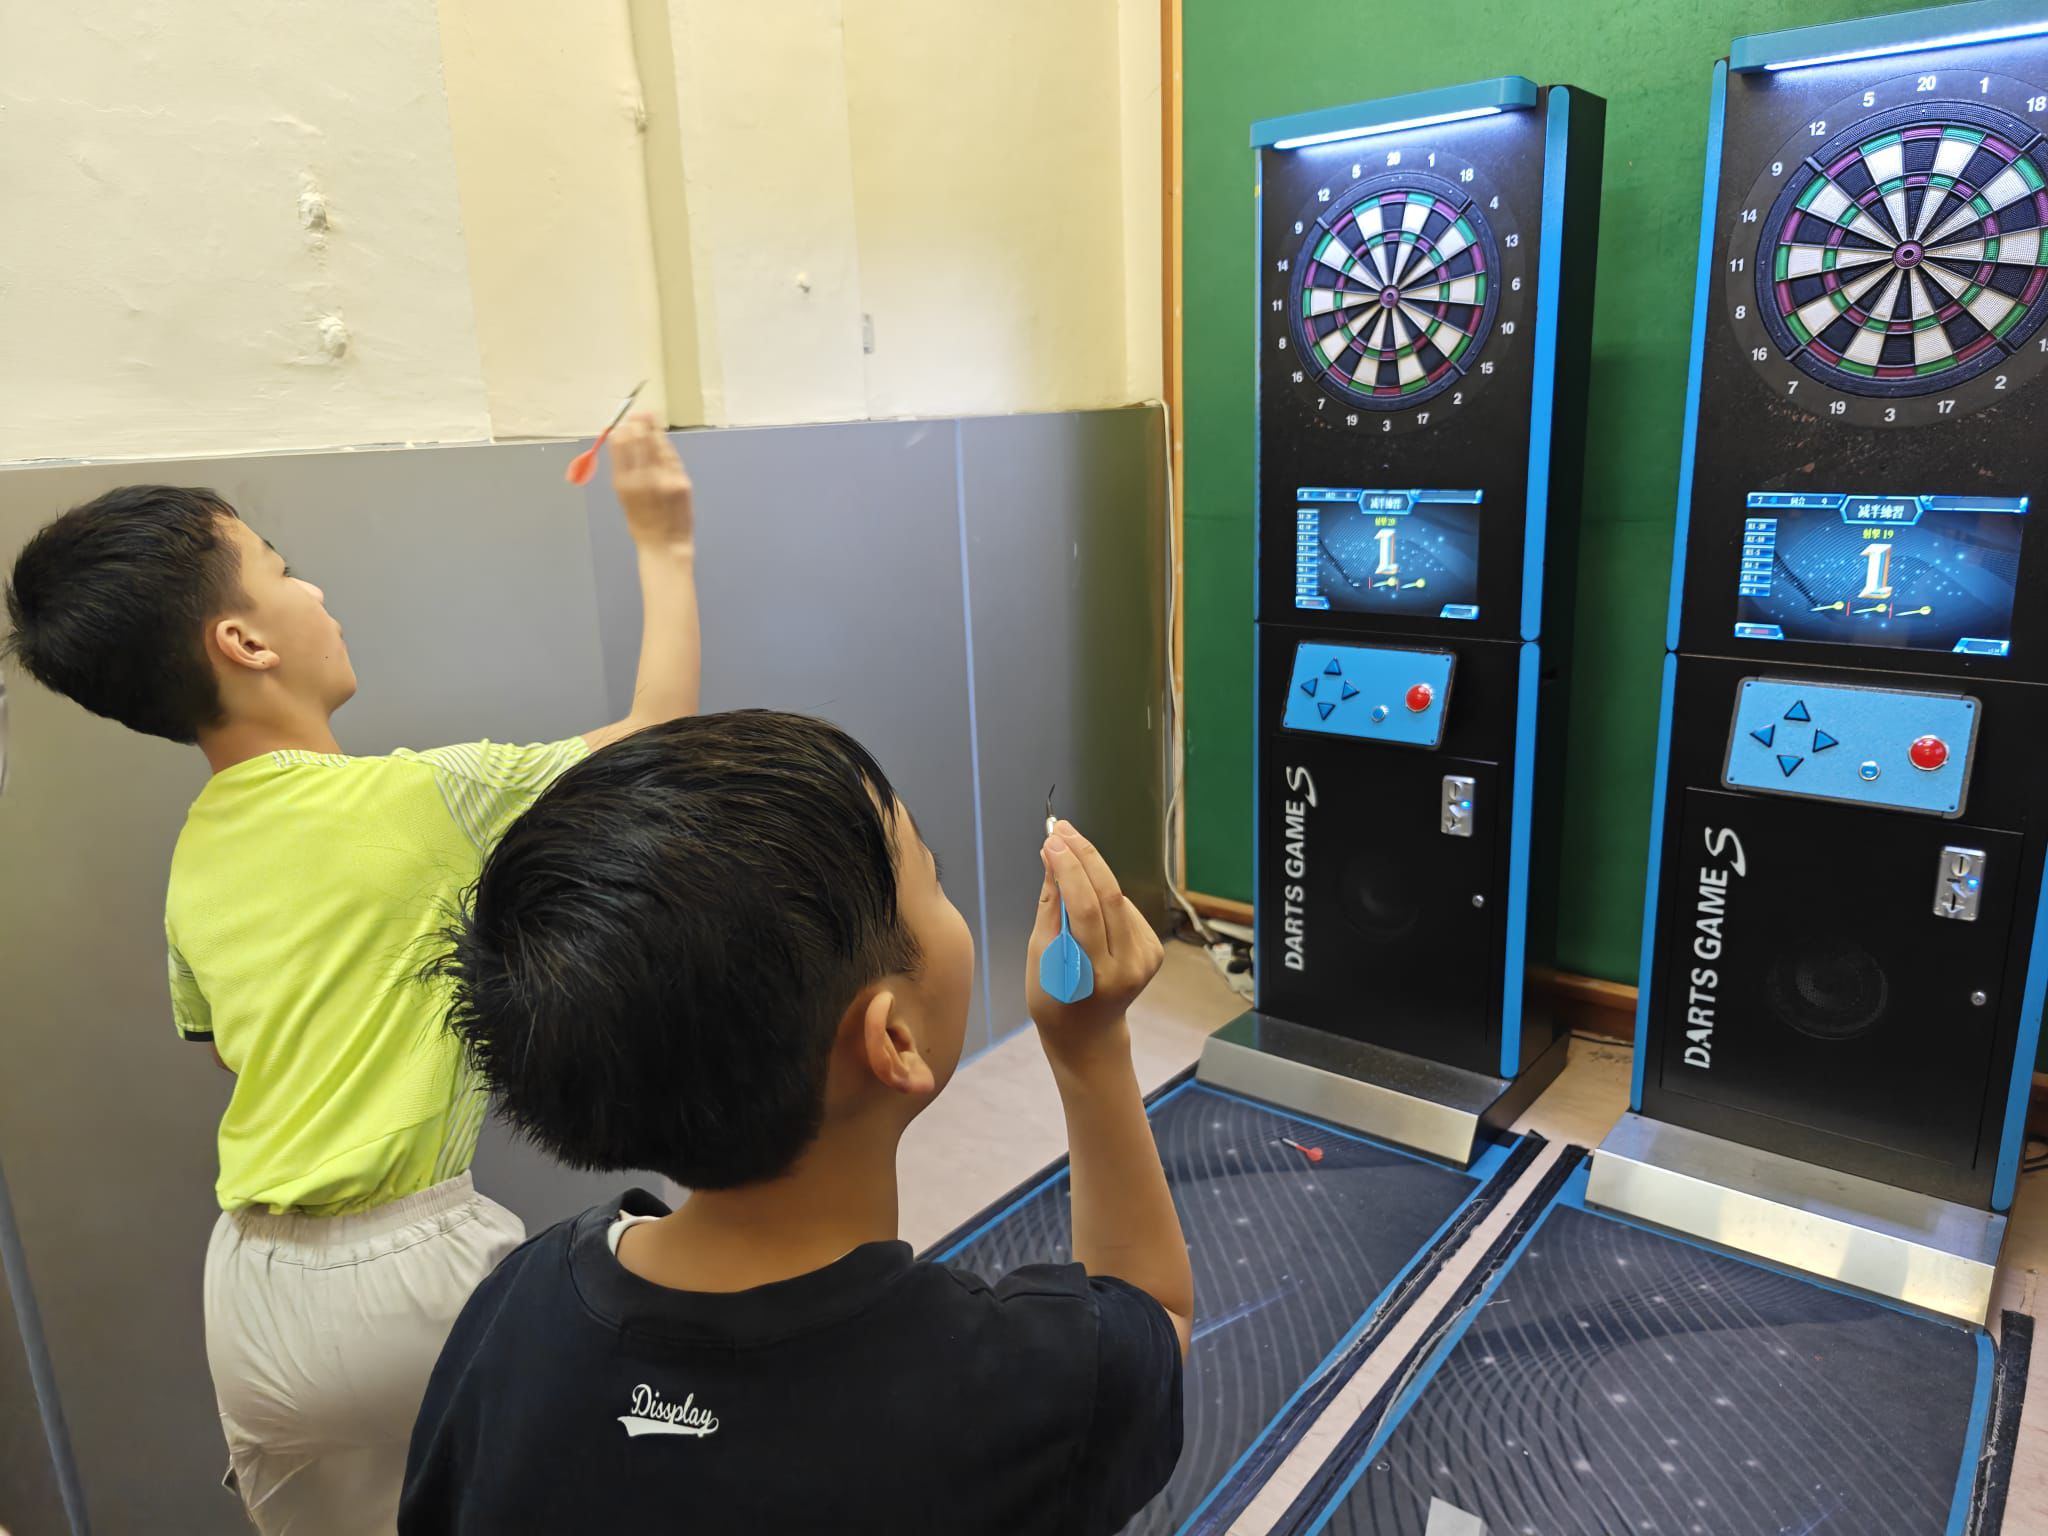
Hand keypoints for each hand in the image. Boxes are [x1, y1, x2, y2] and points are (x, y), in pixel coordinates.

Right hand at [609, 413, 693, 551]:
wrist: (665, 546)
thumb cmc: (642, 522)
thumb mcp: (624, 496)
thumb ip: (625, 469)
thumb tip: (623, 439)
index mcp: (623, 482)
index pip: (620, 443)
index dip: (623, 429)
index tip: (625, 422)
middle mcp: (642, 477)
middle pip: (640, 438)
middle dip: (640, 423)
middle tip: (641, 415)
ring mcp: (664, 478)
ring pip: (658, 443)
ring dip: (654, 430)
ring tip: (650, 419)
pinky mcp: (681, 481)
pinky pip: (672, 457)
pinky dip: (666, 448)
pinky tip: (662, 442)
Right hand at [1026, 821, 1164, 1069]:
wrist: (1088, 1035)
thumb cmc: (1053, 999)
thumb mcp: (1040, 956)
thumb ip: (1050, 907)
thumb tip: (1053, 859)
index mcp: (1095, 974)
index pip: (1085, 909)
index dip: (1069, 869)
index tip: (1052, 841)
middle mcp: (1128, 966)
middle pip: (1109, 895)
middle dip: (1085, 856)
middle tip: (1063, 830)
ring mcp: (1146, 960)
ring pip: (1118, 899)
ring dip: (1092, 873)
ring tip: (1067, 856)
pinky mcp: (1154, 953)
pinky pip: (1126, 911)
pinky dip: (1105, 898)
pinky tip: (1089, 902)